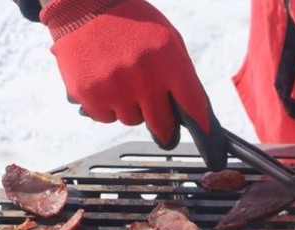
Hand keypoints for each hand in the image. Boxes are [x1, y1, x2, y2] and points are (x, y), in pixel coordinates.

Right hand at [40, 0, 226, 169]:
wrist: (84, 4)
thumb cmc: (131, 22)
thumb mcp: (167, 40)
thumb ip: (180, 75)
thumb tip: (191, 113)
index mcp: (168, 62)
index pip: (193, 107)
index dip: (204, 132)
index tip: (211, 150)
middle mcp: (143, 78)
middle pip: (162, 126)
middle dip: (164, 127)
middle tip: (160, 121)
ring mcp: (115, 88)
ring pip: (132, 121)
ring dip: (131, 109)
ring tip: (122, 80)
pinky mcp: (89, 94)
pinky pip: (106, 118)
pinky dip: (106, 106)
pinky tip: (104, 82)